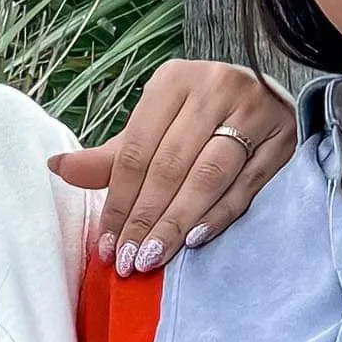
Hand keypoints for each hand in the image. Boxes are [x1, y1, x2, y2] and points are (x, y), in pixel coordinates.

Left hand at [50, 60, 293, 274]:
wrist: (269, 100)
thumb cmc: (201, 119)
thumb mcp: (155, 129)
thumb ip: (112, 157)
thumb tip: (58, 169)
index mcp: (174, 80)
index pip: (136, 150)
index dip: (118, 202)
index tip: (108, 246)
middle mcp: (215, 87)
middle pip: (169, 165)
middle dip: (144, 219)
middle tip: (129, 261)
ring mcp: (254, 111)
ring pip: (207, 176)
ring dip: (176, 222)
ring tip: (153, 257)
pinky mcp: (282, 138)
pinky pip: (245, 185)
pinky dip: (218, 215)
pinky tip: (195, 241)